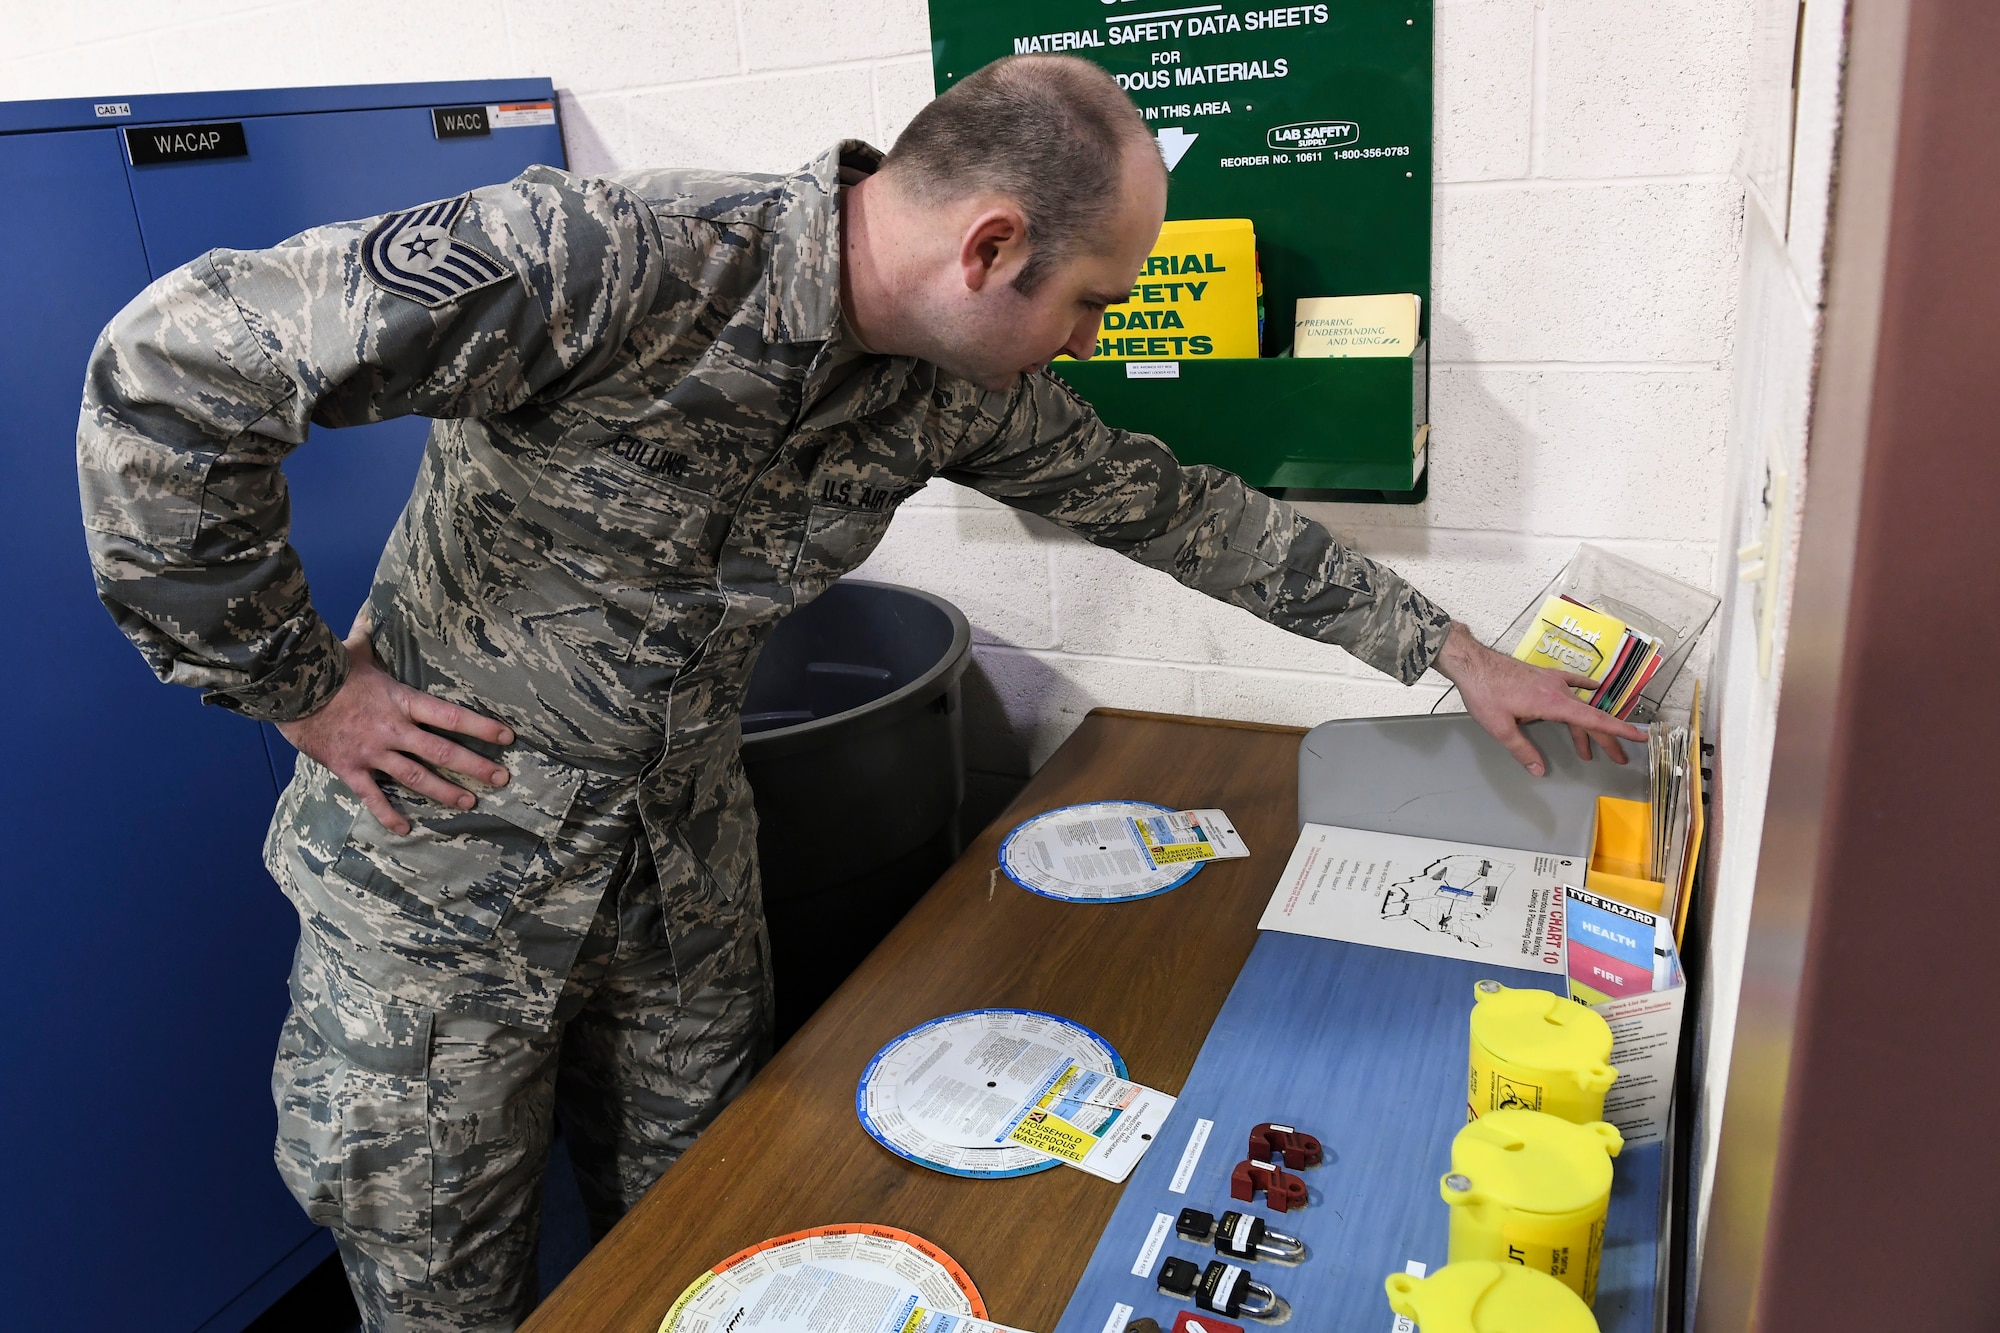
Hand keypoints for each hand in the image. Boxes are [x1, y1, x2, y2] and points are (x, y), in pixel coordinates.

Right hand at [276, 620, 513, 834]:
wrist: (287, 690)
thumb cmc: (326, 667)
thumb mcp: (354, 648)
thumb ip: (368, 634)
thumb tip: (371, 611)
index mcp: (401, 701)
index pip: (451, 716)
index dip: (481, 727)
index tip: (507, 737)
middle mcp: (393, 729)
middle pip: (442, 752)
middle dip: (475, 766)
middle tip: (501, 779)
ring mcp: (373, 751)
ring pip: (416, 778)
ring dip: (445, 792)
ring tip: (469, 803)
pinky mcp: (350, 768)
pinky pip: (372, 797)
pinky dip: (389, 814)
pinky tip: (406, 829)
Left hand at [1432, 621, 1646, 775]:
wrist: (1472, 662)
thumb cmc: (1484, 693)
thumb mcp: (1500, 728)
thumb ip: (1522, 749)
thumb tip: (1539, 769)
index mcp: (1553, 703)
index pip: (1594, 720)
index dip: (1619, 731)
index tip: (1640, 737)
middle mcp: (1559, 690)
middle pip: (1591, 717)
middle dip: (1607, 739)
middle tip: (1619, 759)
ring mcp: (1553, 680)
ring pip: (1580, 706)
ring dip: (1587, 727)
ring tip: (1588, 751)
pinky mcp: (1544, 675)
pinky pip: (1571, 682)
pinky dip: (1584, 688)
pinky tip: (1595, 688)